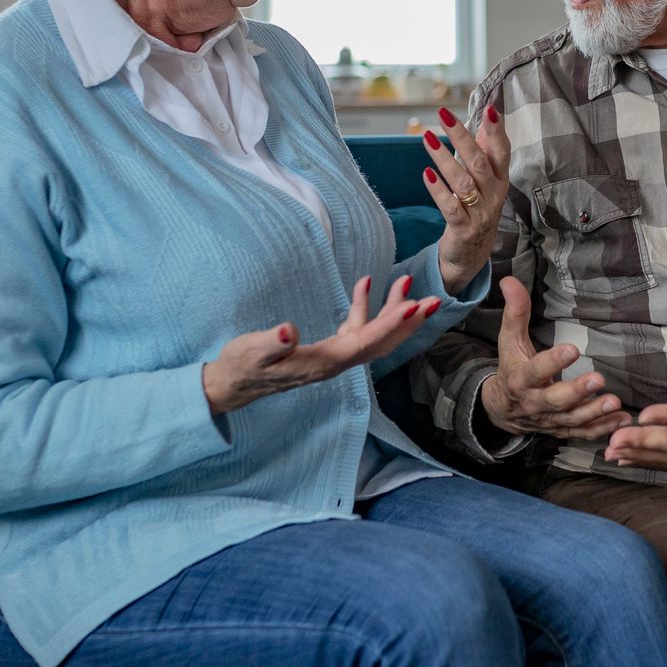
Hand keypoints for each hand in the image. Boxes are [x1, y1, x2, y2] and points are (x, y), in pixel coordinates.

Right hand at [203, 274, 439, 416]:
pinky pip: (356, 328)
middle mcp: (336, 363)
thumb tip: (289, 331)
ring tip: (405, 281)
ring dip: (391, 310)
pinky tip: (365, 283)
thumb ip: (272, 343)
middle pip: (381, 342)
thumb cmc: (242, 367)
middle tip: (434, 299)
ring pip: (372, 334)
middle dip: (407, 321)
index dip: (390, 325)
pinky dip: (364, 307)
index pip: (364, 343)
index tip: (413, 307)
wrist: (233, 384)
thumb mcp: (251, 352)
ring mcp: (333, 357)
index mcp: (324, 363)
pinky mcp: (327, 350)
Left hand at [424, 104, 509, 291]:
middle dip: (462, 137)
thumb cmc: (478, 210)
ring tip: (427, 138)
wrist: (472, 255)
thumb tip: (487, 116)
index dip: (497, 131)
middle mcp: (494, 195)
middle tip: (444, 115)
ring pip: (463, 183)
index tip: (489, 109)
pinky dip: (439, 190)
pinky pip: (451, 207)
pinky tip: (427, 174)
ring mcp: (480, 213)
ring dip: (444, 159)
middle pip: (479, 163)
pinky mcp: (464, 229)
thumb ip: (487, 150)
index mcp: (500, 180)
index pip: (502, 152)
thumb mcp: (487, 181)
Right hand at [478, 277, 630, 440]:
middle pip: (554, 400)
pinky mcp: (561, 430)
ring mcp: (549, 420)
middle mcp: (534, 403)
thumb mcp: (509, 341)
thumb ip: (515, 312)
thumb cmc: (511, 367)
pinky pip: (582, 433)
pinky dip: (602, 429)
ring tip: (614, 402)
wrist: (502, 410)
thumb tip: (509, 280)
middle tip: (598, 379)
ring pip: (572, 420)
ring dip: (594, 412)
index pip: (534, 370)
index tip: (572, 348)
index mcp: (520, 379)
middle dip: (576, 392)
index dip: (551, 361)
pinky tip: (621, 418)